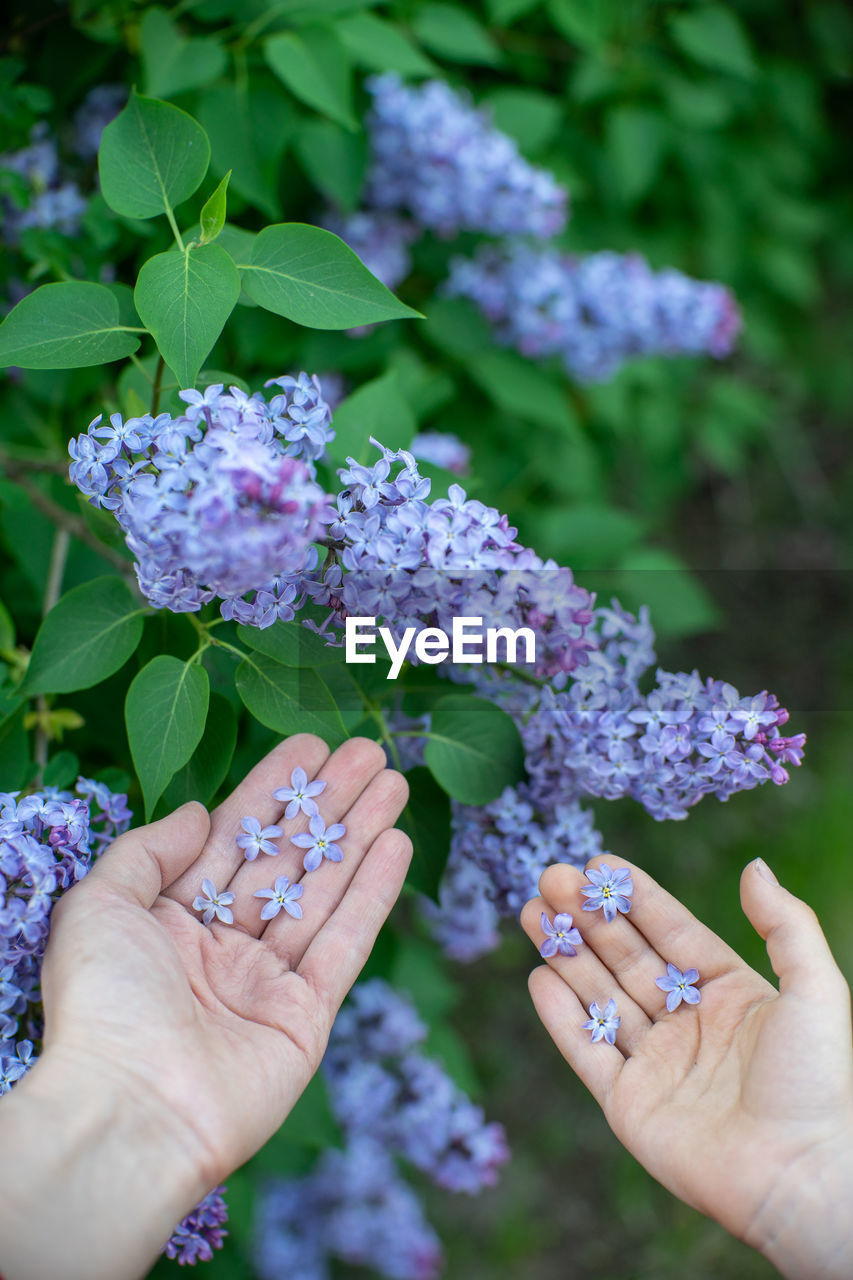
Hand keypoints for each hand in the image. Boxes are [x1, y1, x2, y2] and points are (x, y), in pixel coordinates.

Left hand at [0, 734, 410, 1279]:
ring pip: (324, 891)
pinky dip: (373, 895)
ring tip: (395, 782)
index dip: (273, 789)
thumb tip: (202, 813)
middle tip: (371, 753)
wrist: (131, 1113)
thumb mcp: (98, 906)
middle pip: (289, 858)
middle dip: (329, 803)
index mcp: (171, 919)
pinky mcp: (306, 1017)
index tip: (311, 745)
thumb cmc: (103, 1006)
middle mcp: (222, 945)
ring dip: (360, 834)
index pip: (234, 837)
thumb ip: (149, 851)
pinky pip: (346, 943)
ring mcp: (267, 982)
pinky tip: (394, 845)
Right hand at [521, 856, 852, 1279]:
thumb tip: (753, 866)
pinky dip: (561, 1017)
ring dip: (566, 955)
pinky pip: (587, 1052)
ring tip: (532, 912)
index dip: (635, 897)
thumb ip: (786, 924)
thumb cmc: (819, 1082)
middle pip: (626, 958)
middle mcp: (689, 1025)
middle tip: (550, 877)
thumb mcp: (816, 988)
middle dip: (588, 916)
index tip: (598, 862)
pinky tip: (539, 977)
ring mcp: (657, 1066)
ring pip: (600, 997)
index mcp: (730, 994)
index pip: (672, 932)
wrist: (803, 1178)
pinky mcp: (630, 1106)